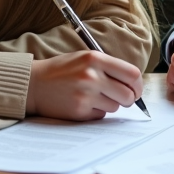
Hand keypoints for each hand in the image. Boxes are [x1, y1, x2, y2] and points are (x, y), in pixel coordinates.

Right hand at [25, 51, 143, 119]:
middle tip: (122, 98)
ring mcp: (85, 95)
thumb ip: (108, 67)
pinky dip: (96, 111)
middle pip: (128, 94)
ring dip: (109, 104)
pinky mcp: (79, 111)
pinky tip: (82, 103)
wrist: (34, 83)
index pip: (132, 74)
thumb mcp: (85, 58)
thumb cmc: (62, 70)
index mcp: (95, 58)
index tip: (136, 90)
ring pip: (115, 106)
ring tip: (92, 96)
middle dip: (129, 99)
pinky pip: (100, 115)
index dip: (138, 85)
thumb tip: (134, 84)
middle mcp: (91, 76)